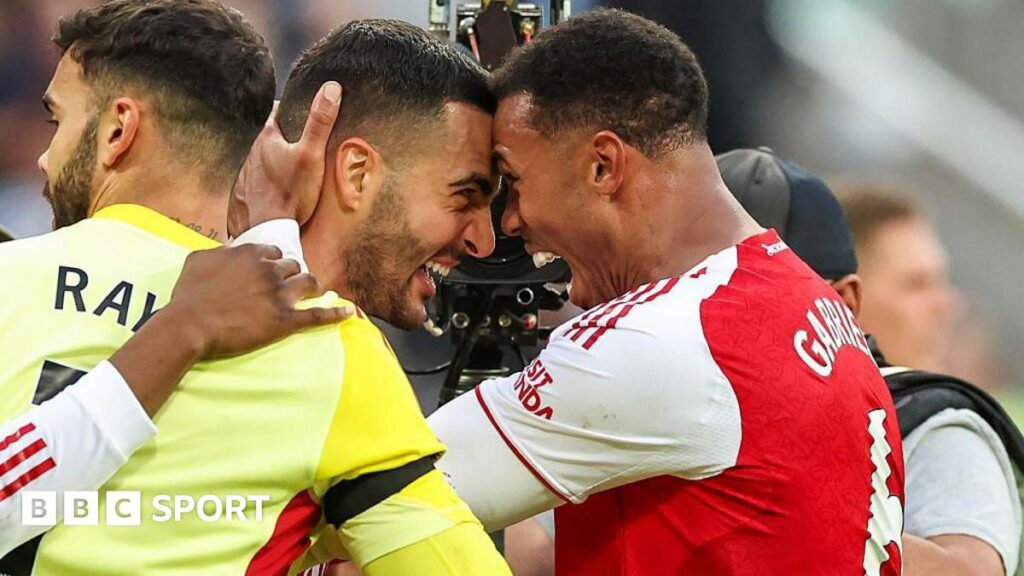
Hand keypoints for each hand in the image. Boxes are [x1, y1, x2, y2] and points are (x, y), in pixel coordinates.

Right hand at [164, 244, 351, 358]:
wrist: (190, 324)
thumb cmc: (188, 295)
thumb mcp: (198, 260)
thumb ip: (218, 251)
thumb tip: (229, 247)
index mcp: (251, 254)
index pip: (276, 253)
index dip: (277, 263)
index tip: (275, 271)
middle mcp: (270, 270)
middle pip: (295, 267)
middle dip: (294, 275)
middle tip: (292, 286)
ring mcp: (280, 294)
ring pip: (309, 283)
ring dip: (312, 288)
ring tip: (313, 294)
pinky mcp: (285, 319)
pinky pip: (319, 314)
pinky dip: (336, 313)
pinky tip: (349, 313)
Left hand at [228, 81, 342, 237]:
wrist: (264, 231)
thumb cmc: (288, 193)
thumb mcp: (311, 154)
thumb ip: (320, 122)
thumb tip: (331, 88)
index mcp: (267, 140)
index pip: (276, 113)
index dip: (289, 108)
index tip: (299, 107)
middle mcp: (252, 155)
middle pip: (269, 139)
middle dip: (285, 139)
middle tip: (304, 143)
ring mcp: (245, 177)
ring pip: (262, 163)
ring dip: (275, 164)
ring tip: (294, 171)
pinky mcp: (243, 198)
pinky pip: (256, 185)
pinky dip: (267, 186)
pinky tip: (279, 195)